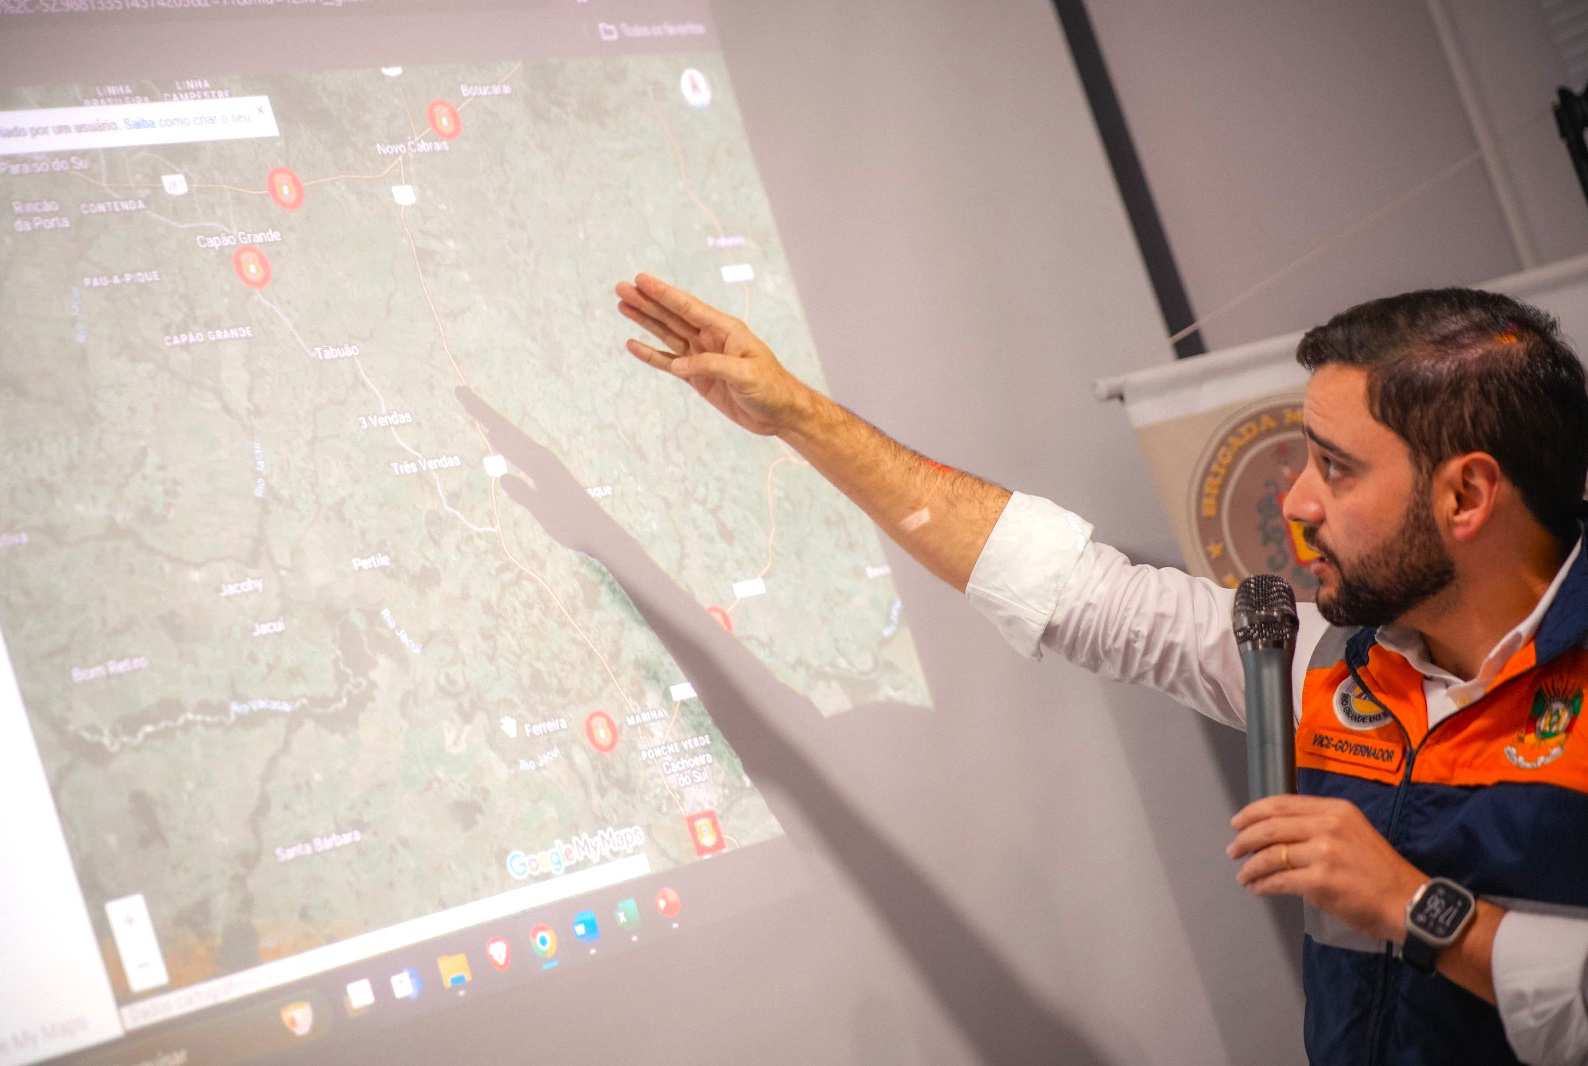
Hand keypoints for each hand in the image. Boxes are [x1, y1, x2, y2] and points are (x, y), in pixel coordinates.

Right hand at [615, 273, 814, 436]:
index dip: (663, 293)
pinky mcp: (698, 377)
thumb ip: (712, 365)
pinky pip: (669, 363)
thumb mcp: (746, 374)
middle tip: (621, 287)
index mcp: (725, 330)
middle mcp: (711, 338)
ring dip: (645, 321)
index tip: (641, 280)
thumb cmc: (772, 388)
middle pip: (672, 316)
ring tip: (623, 306)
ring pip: (667, 334)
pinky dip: (651, 355)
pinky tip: (633, 345)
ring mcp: (702, 357)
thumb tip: (679, 365)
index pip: (688, 307)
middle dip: (647, 302)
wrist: (780, 413)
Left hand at [1228, 794, 1426, 942]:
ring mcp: (1324, 853)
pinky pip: (1279, 880)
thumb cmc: (1380, 872)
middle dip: (1245, 839)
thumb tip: (1280, 835)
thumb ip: (1320, 827)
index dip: (1253, 812)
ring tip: (1244, 875)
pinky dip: (1263, 884)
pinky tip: (1258, 888)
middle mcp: (1328, 825)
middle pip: (1271, 827)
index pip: (1282, 803)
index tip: (1237, 822)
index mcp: (1336, 809)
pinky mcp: (1320, 881)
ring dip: (1251, 866)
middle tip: (1233, 850)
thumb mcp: (1353, 832)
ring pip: (1270, 855)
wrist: (1408, 903)